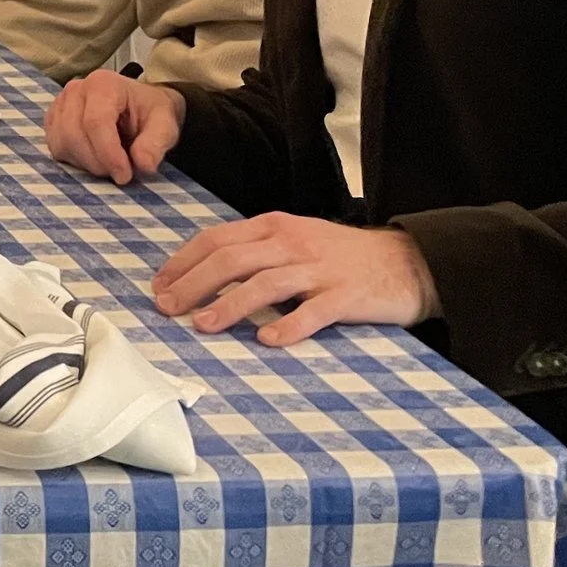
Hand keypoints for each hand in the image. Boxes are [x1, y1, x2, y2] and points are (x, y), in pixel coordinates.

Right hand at [43, 70, 183, 185]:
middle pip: (74, 134)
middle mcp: (76, 89)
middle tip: (120, 173)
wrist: (140, 106)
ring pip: (61, 142)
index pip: (96, 122)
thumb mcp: (165, 125)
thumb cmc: (150, 113)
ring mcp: (60, 103)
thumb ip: (156, 143)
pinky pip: (55, 146)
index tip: (125, 175)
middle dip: (97, 162)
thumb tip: (144, 165)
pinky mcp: (53, 119)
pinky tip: (94, 158)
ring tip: (108, 164)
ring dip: (85, 163)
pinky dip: (74, 160)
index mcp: (104, 84)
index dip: (108, 154)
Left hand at [154, 214, 439, 345]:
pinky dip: (289, 325)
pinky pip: (314, 311)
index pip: (216, 239)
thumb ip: (253, 251)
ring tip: (202, 325)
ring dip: (230, 305)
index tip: (158, 285)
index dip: (183, 262)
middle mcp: (292, 242)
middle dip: (193, 283)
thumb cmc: (340, 255)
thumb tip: (202, 274)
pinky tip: (267, 340)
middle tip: (167, 308)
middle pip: (232, 259)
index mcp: (273, 226)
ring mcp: (321, 268)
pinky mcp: (347, 295)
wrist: (407, 261)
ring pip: (266, 283)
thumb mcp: (293, 239)